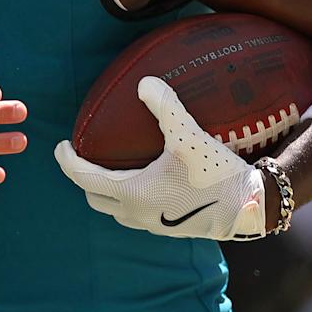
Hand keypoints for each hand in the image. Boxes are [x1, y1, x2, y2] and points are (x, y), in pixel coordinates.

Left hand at [53, 76, 272, 240]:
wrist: (251, 209)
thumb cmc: (216, 174)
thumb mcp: (189, 136)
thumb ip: (165, 107)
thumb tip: (144, 82)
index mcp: (131, 193)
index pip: (83, 178)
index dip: (66, 161)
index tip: (60, 146)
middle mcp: (135, 213)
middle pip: (94, 197)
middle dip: (83, 177)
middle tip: (84, 155)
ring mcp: (151, 225)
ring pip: (114, 210)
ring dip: (106, 190)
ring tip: (111, 167)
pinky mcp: (168, 229)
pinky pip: (135, 214)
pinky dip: (127, 198)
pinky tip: (144, 180)